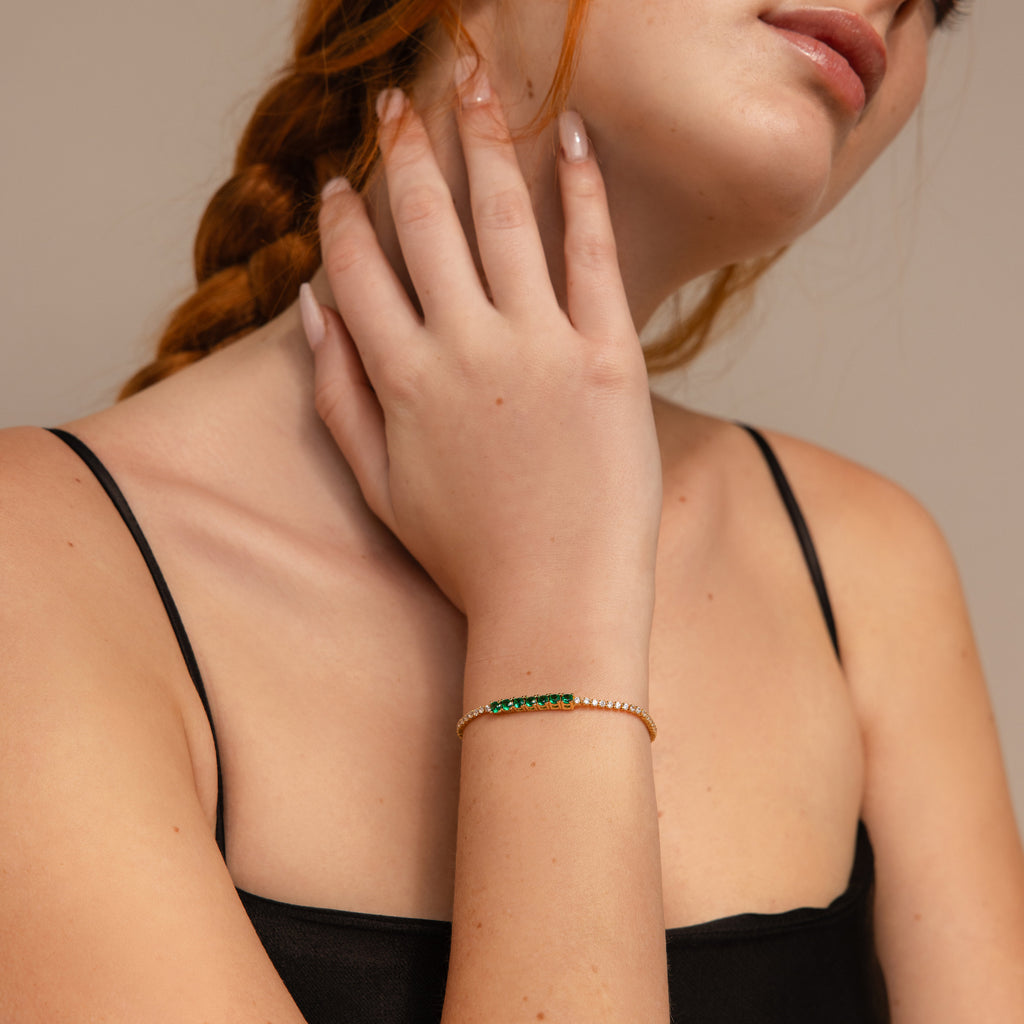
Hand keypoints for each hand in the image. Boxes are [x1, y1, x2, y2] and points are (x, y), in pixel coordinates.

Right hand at [302, 64, 661, 620]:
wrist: (558, 602)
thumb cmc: (468, 554)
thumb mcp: (379, 486)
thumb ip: (338, 395)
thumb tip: (309, 308)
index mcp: (404, 381)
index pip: (358, 271)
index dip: (342, 219)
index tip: (338, 183)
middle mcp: (466, 349)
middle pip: (426, 223)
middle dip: (407, 151)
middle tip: (397, 99)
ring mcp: (541, 348)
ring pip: (504, 219)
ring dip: (484, 139)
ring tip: (473, 82)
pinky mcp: (609, 357)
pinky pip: (593, 255)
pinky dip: (582, 190)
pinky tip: (571, 137)